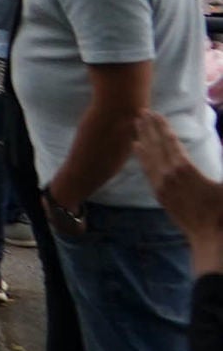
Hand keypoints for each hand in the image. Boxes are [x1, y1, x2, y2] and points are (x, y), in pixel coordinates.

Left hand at [135, 109, 222, 268]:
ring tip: (136, 125)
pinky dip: (142, 157)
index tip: (154, 113)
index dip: (162, 126)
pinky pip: (148, 171)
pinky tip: (138, 149)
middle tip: (141, 111)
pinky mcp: (161, 196)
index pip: (170, 141)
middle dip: (148, 127)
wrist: (212, 239)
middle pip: (155, 145)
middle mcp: (169, 174)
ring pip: (148, 157)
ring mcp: (162, 185)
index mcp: (185, 168)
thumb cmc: (222, 211)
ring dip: (142, 138)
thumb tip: (211, 146)